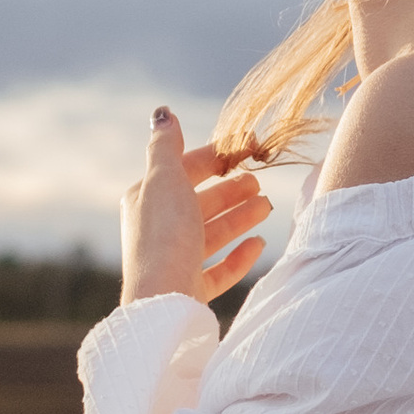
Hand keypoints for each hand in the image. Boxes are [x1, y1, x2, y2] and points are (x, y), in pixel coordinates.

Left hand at [121, 111, 271, 308]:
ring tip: (266, 207)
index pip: (186, 170)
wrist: (164, 300)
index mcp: (147, 200)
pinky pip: (218, 269)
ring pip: (212, 233)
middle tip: (259, 182)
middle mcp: (158, 229)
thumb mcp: (164, 180)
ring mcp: (175, 261)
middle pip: (201, 202)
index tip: (250, 148)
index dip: (218, 157)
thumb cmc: (164, 235)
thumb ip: (166, 146)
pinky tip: (258, 243)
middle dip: (231, 190)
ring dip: (240, 217)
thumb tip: (163, 113)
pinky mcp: (190, 289)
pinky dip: (239, 255)